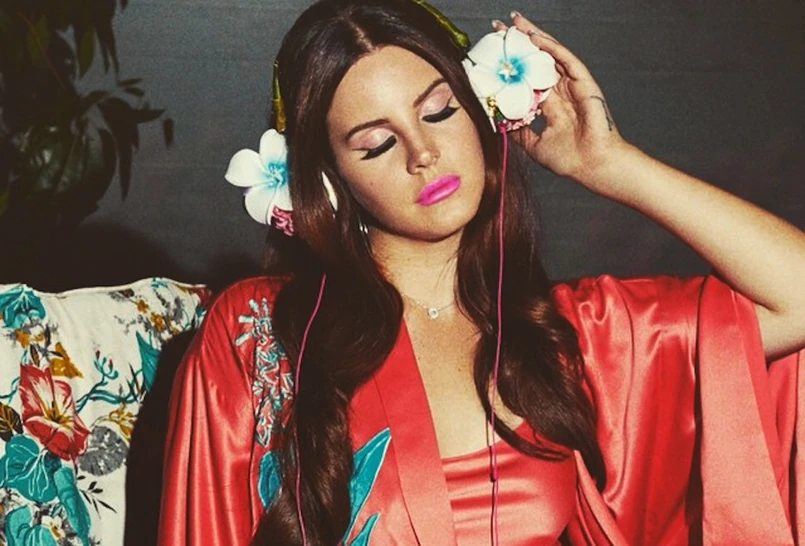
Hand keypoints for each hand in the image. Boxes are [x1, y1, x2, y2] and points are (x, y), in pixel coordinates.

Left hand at [499, 13, 629, 191]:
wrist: (591, 165)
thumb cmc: (569, 159)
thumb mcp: (532, 144)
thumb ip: (517, 131)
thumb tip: (497, 121)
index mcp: (549, 105)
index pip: (526, 78)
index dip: (510, 65)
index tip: (491, 54)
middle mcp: (559, 91)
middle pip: (535, 60)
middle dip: (517, 43)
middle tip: (497, 28)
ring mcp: (571, 85)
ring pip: (549, 54)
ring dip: (532, 36)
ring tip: (514, 22)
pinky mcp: (583, 82)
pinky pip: (565, 59)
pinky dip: (550, 46)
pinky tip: (534, 36)